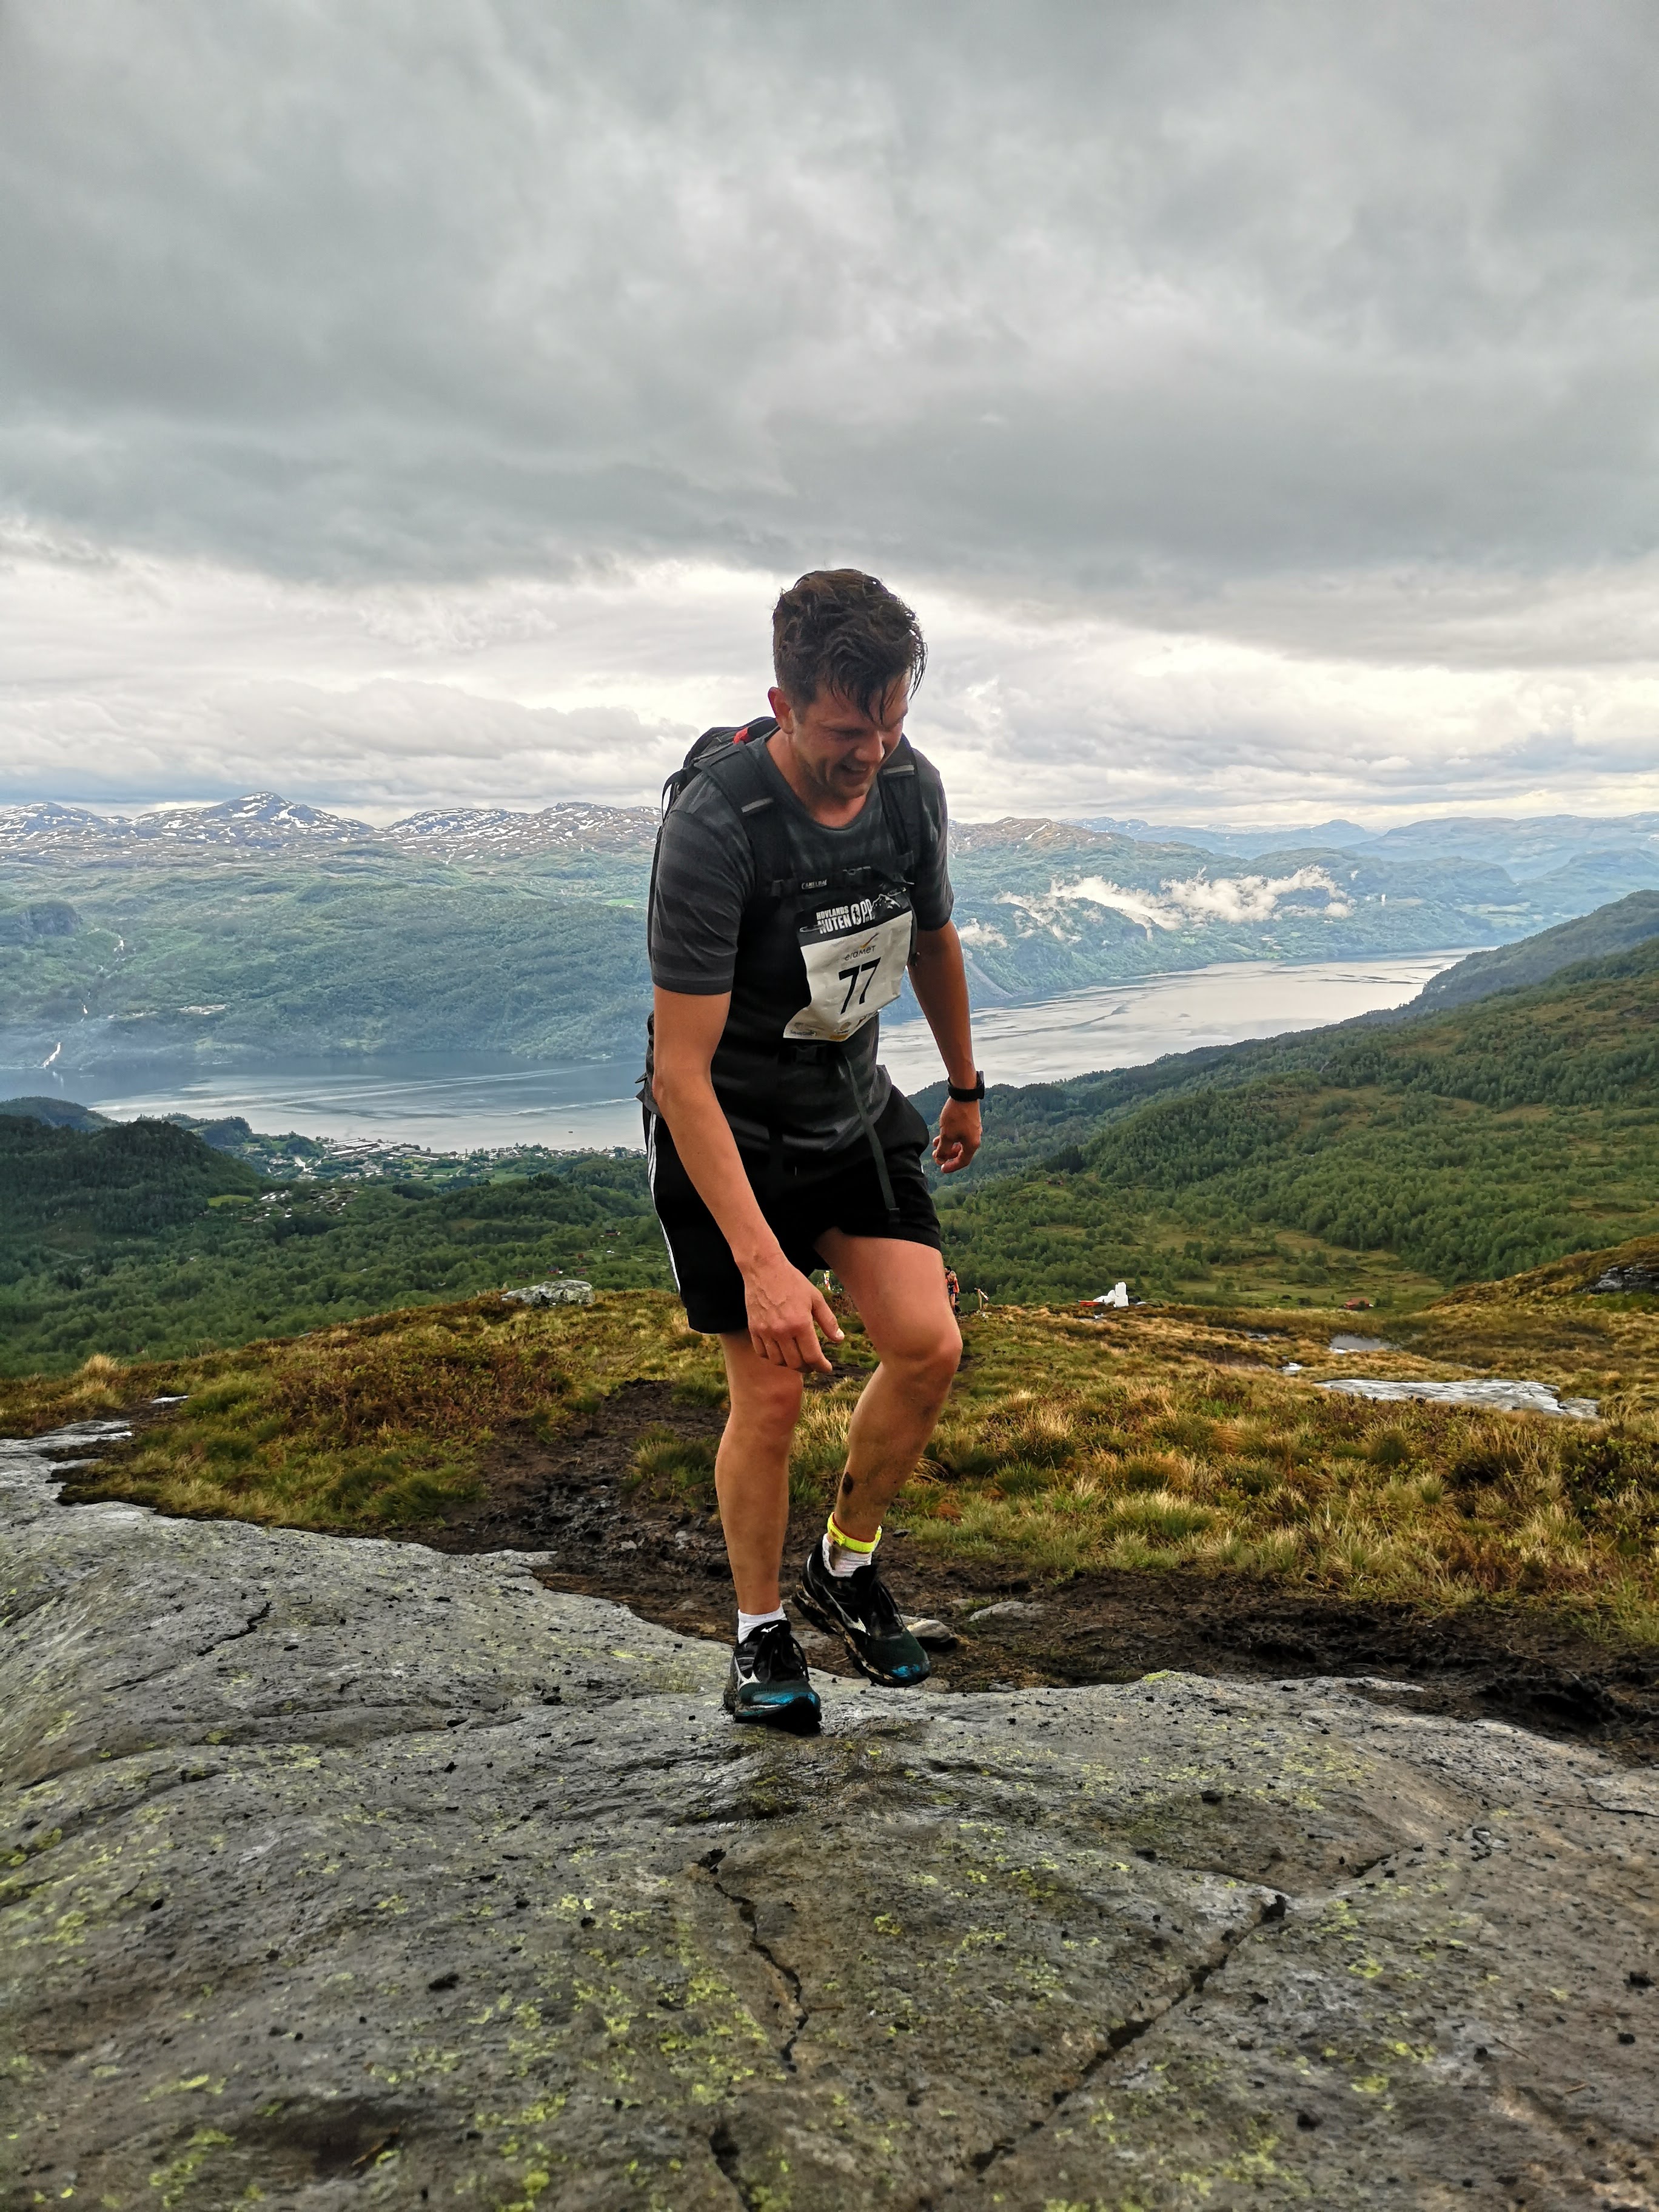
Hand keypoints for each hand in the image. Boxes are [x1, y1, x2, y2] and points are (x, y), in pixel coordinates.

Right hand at [743, 1251, 844, 1371]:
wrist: (764, 1269)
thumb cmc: (792, 1281)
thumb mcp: (816, 1298)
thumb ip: (828, 1321)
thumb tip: (839, 1340)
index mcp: (800, 1324)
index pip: (813, 1356)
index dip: (822, 1366)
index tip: (826, 1368)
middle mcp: (782, 1331)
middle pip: (795, 1363)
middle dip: (807, 1368)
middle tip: (813, 1364)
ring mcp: (765, 1331)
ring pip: (778, 1361)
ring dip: (790, 1364)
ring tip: (797, 1359)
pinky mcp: (754, 1329)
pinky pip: (762, 1353)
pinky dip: (772, 1357)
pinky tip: (780, 1352)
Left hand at [932, 1096, 980, 1174]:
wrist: (964, 1094)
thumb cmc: (956, 1115)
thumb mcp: (946, 1135)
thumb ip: (943, 1150)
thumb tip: (940, 1160)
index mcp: (972, 1144)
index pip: (963, 1161)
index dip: (952, 1167)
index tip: (942, 1168)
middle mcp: (975, 1138)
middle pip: (960, 1153)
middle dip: (947, 1155)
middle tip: (935, 1155)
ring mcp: (973, 1130)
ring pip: (959, 1143)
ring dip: (947, 1145)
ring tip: (935, 1144)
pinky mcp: (969, 1122)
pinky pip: (960, 1134)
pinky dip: (951, 1137)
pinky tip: (940, 1135)